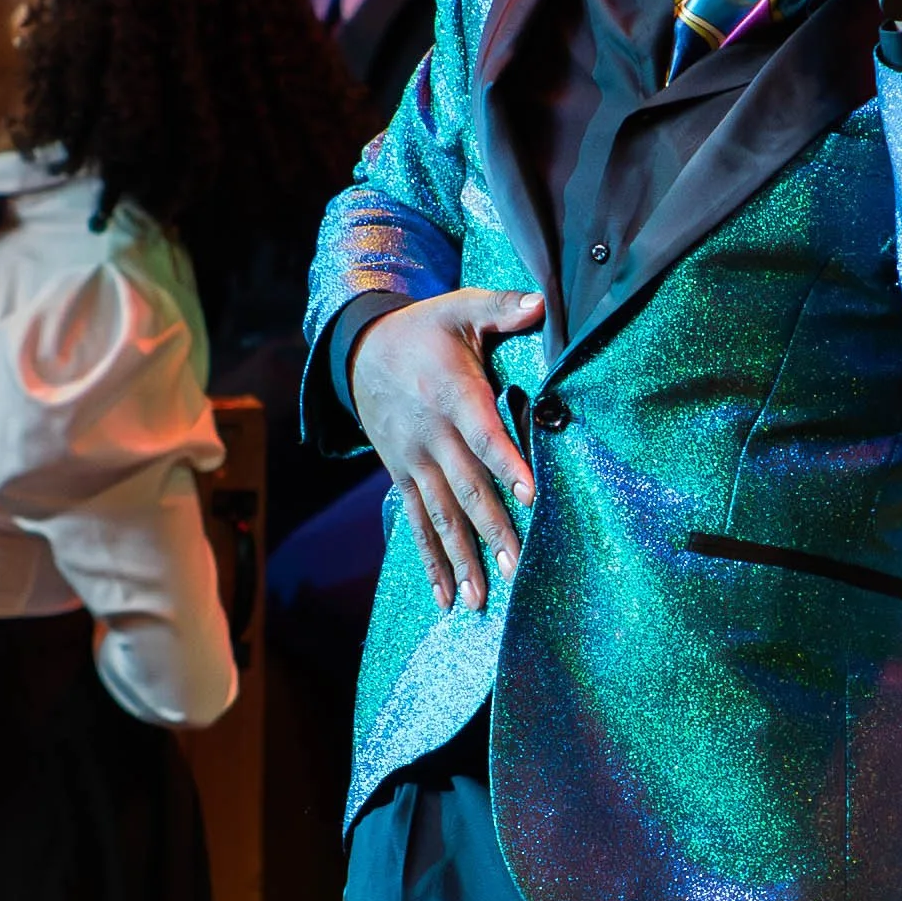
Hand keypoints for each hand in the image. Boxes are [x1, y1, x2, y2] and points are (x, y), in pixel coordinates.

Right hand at [348, 289, 543, 614]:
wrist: (361, 352)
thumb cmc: (425, 330)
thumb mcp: (461, 308)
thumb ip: (502, 308)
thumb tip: (540, 303)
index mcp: (452, 394)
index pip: (483, 435)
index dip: (506, 464)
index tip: (529, 496)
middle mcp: (432, 436)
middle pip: (465, 488)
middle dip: (491, 529)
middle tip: (515, 565)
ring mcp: (414, 462)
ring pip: (441, 516)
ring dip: (461, 558)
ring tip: (480, 597)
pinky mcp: (404, 477)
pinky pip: (418, 524)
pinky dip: (431, 561)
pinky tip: (446, 597)